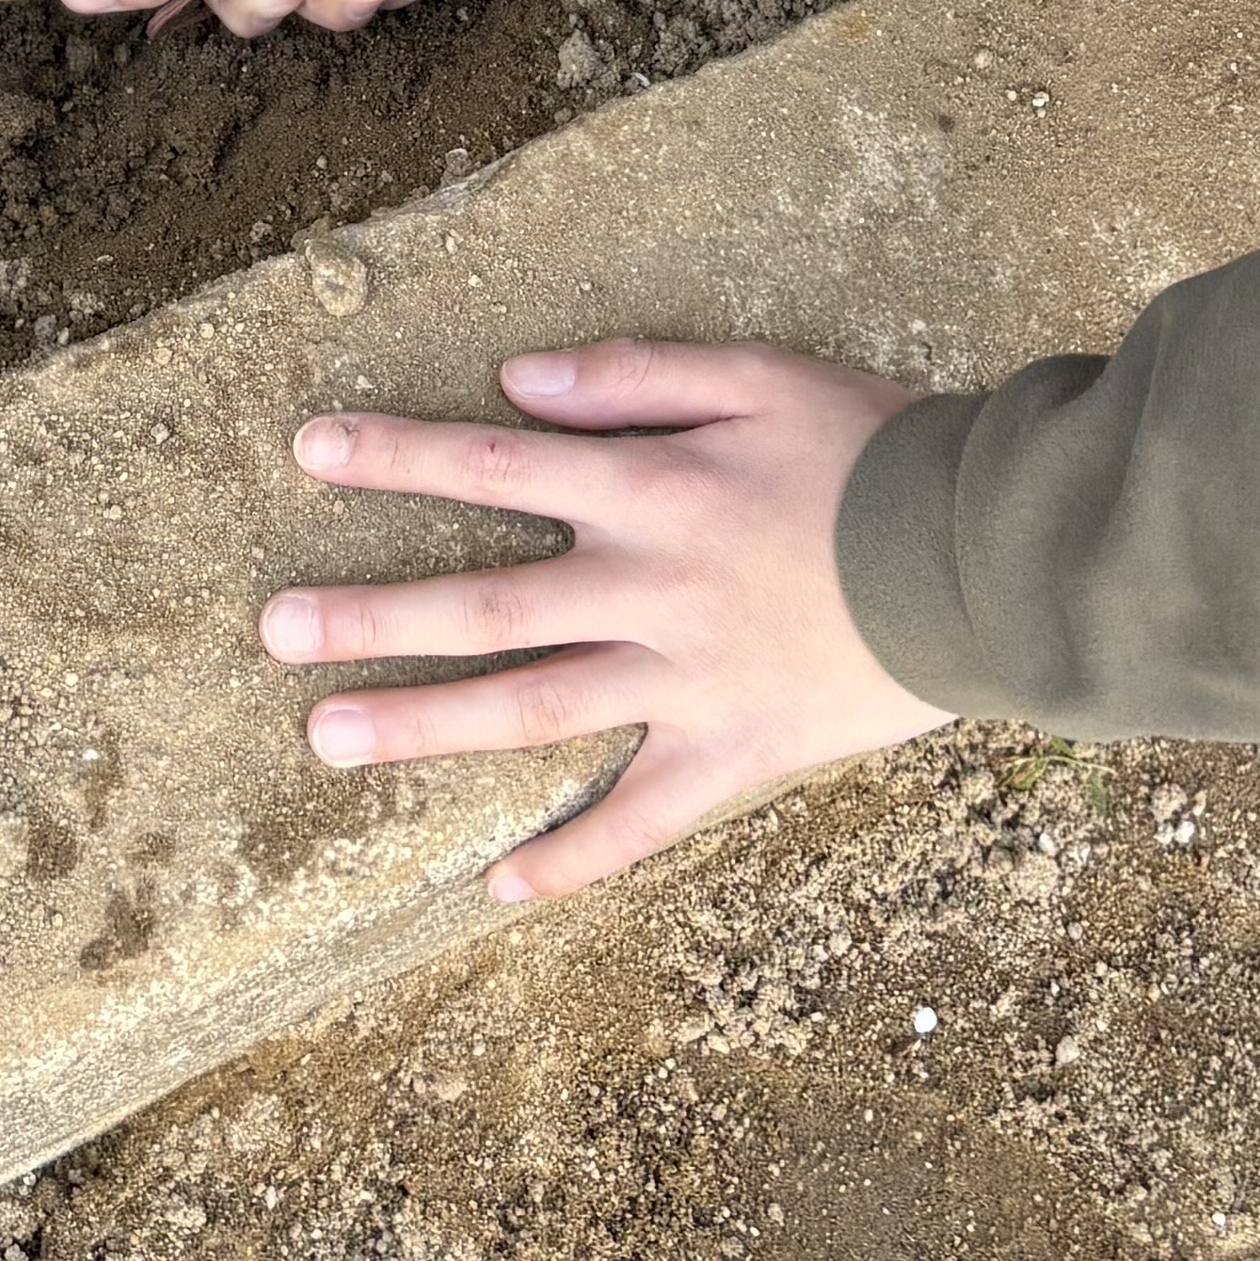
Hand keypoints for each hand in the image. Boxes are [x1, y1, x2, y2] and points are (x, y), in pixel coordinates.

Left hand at [263, 342, 948, 896]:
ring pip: (533, 708)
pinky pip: (643, 821)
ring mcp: (687, 681)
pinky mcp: (736, 754)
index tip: (310, 451)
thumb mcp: (758, 375)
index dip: (398, 455)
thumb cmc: (875, 450)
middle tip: (272, 633)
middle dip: (372, 615)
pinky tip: (498, 885)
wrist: (986, 560)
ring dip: (426, 723)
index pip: (495, 465)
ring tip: (326, 740)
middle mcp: (647, 588)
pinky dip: (573, 858)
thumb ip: (635, 375)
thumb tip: (516, 384)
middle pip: (486, 603)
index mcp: (648, 488)